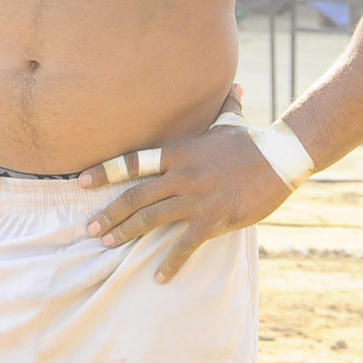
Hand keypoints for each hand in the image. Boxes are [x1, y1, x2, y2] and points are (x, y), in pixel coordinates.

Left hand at [78, 86, 290, 282]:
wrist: (280, 160)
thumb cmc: (252, 141)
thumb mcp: (231, 120)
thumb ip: (225, 104)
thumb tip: (235, 85)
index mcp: (179, 153)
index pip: (133, 162)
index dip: (105, 171)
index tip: (82, 182)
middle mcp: (182, 176)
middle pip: (136, 196)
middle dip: (109, 213)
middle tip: (89, 228)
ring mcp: (197, 199)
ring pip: (152, 219)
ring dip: (126, 233)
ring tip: (107, 244)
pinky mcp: (213, 220)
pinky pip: (185, 245)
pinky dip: (171, 262)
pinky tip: (159, 277)